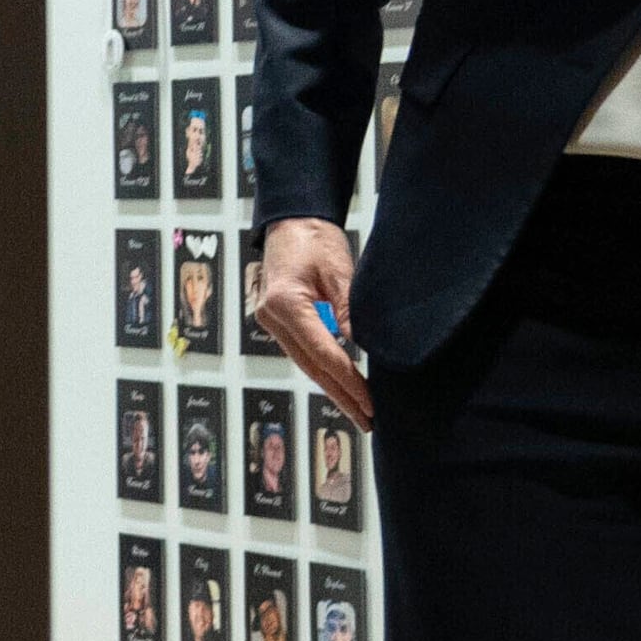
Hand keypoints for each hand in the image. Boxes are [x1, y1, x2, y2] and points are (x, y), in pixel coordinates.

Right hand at [247, 219, 368, 428]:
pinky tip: (341, 385)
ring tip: (358, 411)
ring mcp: (270, 321)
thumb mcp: (339, 272)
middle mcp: (271, 317)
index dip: (348, 381)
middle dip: (341, 396)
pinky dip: (323, 370)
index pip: (323, 353)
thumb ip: (350, 311)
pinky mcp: (277, 320)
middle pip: (311, 367)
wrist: (292, 219)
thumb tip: (363, 350)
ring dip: (332, 388)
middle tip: (368, 421)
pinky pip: (302, 352)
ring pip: (305, 363)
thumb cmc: (314, 238)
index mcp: (285, 304)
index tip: (370, 402)